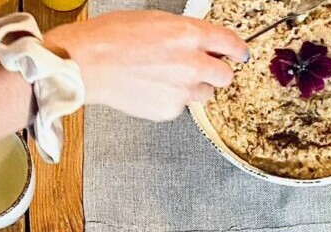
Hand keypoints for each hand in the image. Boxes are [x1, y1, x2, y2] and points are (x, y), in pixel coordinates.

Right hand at [45, 11, 248, 120]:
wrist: (89, 64)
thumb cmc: (112, 38)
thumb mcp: (155, 22)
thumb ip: (185, 34)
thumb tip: (203, 42)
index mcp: (187, 35)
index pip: (229, 42)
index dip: (238, 49)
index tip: (241, 53)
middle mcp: (191, 63)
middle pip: (225, 75)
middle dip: (218, 71)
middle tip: (205, 69)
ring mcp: (182, 90)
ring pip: (206, 94)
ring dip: (197, 87)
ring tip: (171, 78)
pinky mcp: (171, 110)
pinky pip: (183, 106)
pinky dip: (174, 99)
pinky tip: (154, 88)